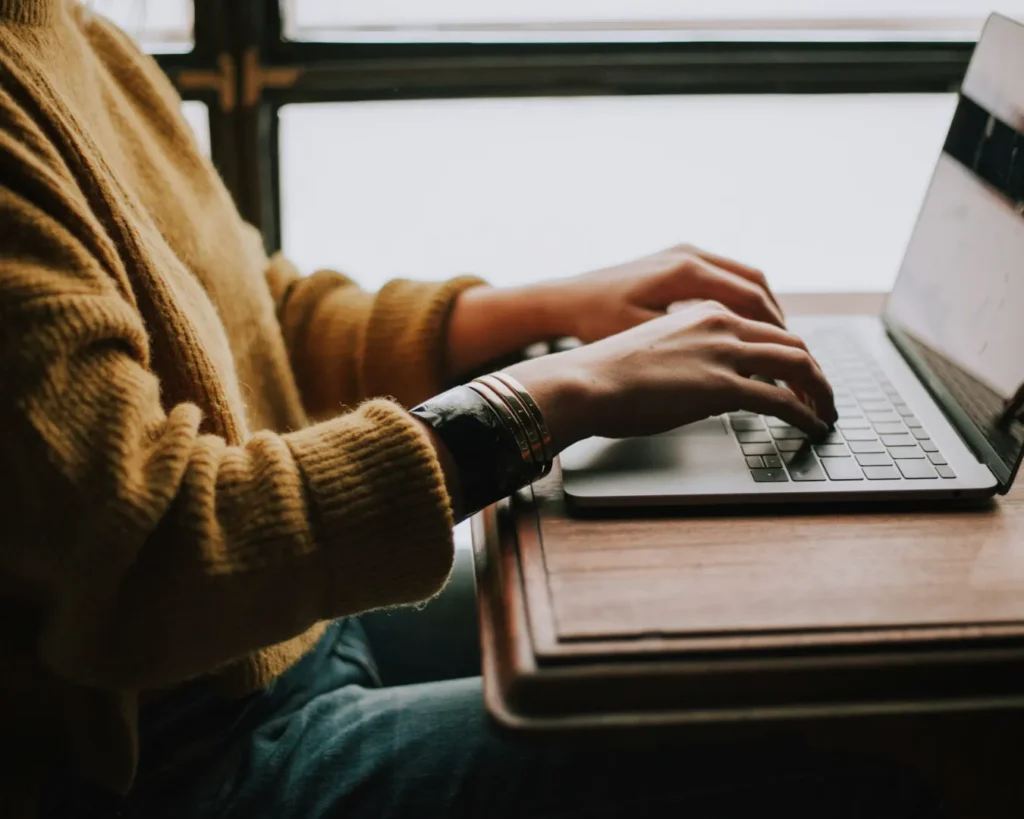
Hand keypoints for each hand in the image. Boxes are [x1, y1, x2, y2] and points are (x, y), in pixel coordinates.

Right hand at [504, 300, 835, 452]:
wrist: (584, 381)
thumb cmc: (605, 372)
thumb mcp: (654, 349)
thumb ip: (688, 355)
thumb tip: (704, 383)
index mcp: (703, 311)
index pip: (765, 326)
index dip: (789, 351)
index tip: (797, 373)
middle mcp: (721, 323)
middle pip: (791, 341)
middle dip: (814, 371)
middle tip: (823, 394)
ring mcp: (724, 353)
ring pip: (797, 364)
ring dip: (820, 391)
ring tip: (826, 412)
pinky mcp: (723, 386)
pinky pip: (783, 400)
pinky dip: (806, 413)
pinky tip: (812, 426)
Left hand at [539, 244, 784, 342]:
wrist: (563, 300)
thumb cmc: (596, 322)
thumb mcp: (645, 338)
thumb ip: (693, 346)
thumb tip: (739, 365)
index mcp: (685, 271)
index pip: (751, 299)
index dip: (776, 331)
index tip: (789, 358)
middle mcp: (689, 254)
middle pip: (755, 284)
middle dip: (777, 321)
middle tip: (792, 353)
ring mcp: (683, 253)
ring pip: (743, 278)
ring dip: (762, 309)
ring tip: (774, 342)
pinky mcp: (675, 259)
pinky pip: (724, 276)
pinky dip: (742, 300)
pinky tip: (743, 327)